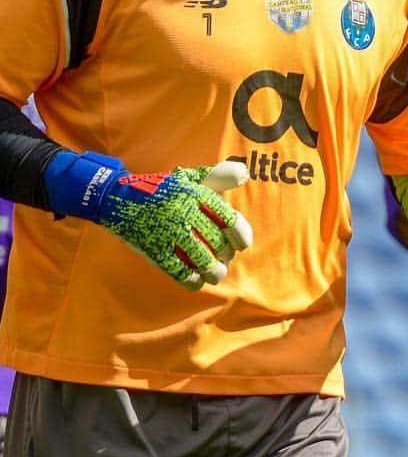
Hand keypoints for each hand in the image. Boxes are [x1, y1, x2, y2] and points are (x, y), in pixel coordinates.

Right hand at [45, 152, 252, 288]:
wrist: (115, 197)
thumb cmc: (160, 188)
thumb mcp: (187, 177)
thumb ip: (217, 176)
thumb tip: (244, 175)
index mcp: (195, 194)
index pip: (228, 218)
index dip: (240, 235)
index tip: (242, 245)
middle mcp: (183, 212)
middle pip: (216, 241)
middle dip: (225, 255)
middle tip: (225, 259)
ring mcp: (167, 231)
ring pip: (201, 258)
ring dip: (213, 271)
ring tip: (216, 274)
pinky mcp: (152, 248)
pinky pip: (177, 270)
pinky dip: (190, 280)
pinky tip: (196, 282)